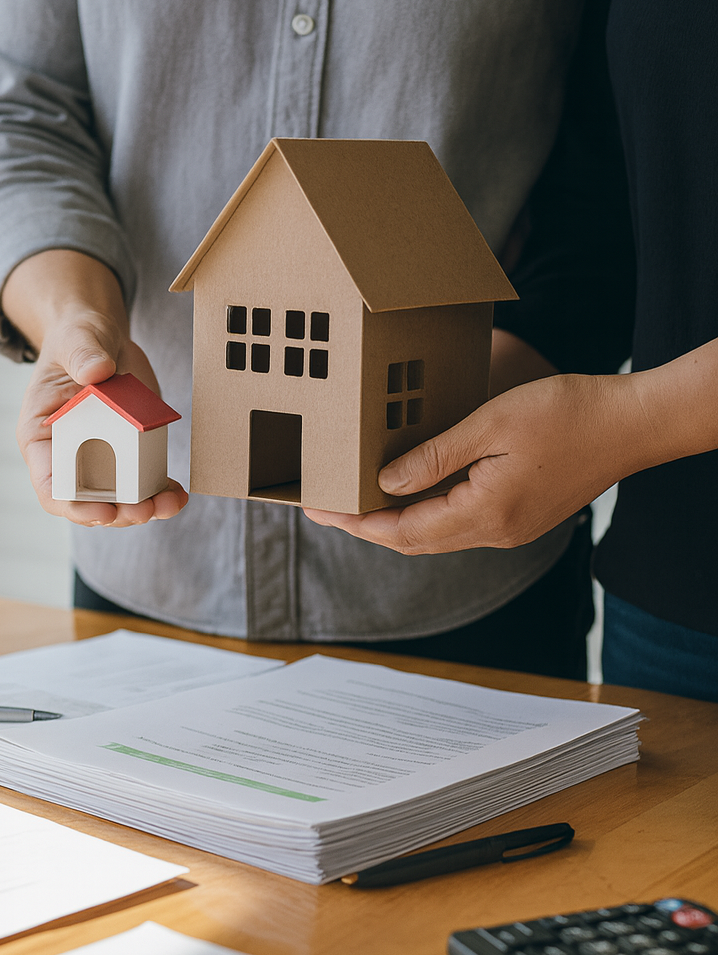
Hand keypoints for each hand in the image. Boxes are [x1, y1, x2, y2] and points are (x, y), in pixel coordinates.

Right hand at [4, 250, 187, 527]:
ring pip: (117, 499)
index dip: (74, 506)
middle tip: (145, 510)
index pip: (50, 485)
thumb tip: (97, 370)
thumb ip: (83, 353)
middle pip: (87, 501)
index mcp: (41, 436)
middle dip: (116, 513)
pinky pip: (141, 484)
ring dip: (144, 508)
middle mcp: (67, 456)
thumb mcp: (77, 338)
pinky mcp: (126, 454)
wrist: (101, 340)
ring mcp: (98, 458)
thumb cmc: (77, 338)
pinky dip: (160, 492)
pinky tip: (178, 493)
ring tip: (170, 503)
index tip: (104, 510)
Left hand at [303, 373, 654, 553]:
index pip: (402, 531)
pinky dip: (428, 511)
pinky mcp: (522, 517)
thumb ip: (434, 456)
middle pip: (414, 541)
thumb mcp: (490, 423)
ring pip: (438, 534)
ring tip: (358, 499)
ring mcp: (511, 530)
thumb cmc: (567, 413)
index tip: (320, 509)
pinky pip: (461, 523)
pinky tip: (410, 489)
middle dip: (366, 525)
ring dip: (397, 520)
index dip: (356, 522)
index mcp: (484, 515)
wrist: (633, 424)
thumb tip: (385, 482)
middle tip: (326, 506)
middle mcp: (495, 534)